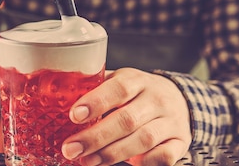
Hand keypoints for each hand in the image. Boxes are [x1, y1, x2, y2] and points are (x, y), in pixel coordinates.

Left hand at [61, 68, 191, 165]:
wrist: (180, 99)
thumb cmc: (138, 92)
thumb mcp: (121, 81)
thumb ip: (97, 88)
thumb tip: (58, 96)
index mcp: (137, 80)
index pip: (118, 88)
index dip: (95, 102)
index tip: (73, 116)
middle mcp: (156, 98)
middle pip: (127, 119)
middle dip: (96, 137)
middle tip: (71, 149)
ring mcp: (170, 121)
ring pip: (143, 140)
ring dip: (112, 153)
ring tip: (88, 161)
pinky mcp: (180, 142)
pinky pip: (164, 156)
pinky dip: (145, 162)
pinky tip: (128, 165)